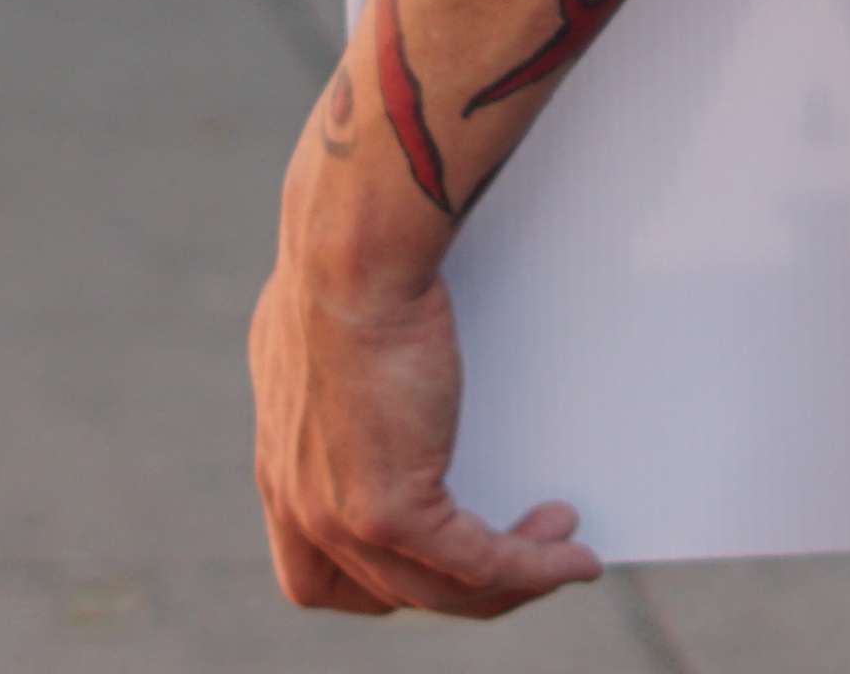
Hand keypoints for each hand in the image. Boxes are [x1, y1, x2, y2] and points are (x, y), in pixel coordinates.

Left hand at [248, 238, 599, 617]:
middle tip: (515, 556)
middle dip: (457, 586)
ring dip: (508, 582)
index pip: (316, 570)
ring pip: (434, 589)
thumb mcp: (320, 337)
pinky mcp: (387, 509)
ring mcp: (339, 515)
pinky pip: (474, 564)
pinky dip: (529, 567)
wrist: (351, 258)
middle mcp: (299, 505)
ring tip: (560, 550)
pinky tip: (570, 558)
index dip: (378, 579)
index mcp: (278, 467)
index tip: (435, 558)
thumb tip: (370, 372)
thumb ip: (335, 381)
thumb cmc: (345, 269)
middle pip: (384, 591)